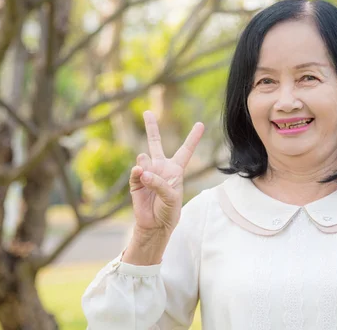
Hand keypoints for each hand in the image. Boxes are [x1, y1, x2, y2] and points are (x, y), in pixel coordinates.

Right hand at [129, 111, 204, 236]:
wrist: (155, 225)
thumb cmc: (169, 211)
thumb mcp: (172, 197)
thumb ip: (159, 183)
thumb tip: (142, 172)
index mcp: (175, 170)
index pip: (186, 150)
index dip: (193, 137)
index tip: (200, 124)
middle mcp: (161, 167)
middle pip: (155, 143)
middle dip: (151, 127)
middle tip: (147, 112)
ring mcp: (147, 173)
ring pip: (143, 157)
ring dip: (146, 167)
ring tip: (148, 178)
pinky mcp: (136, 181)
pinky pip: (136, 172)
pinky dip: (137, 173)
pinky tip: (140, 175)